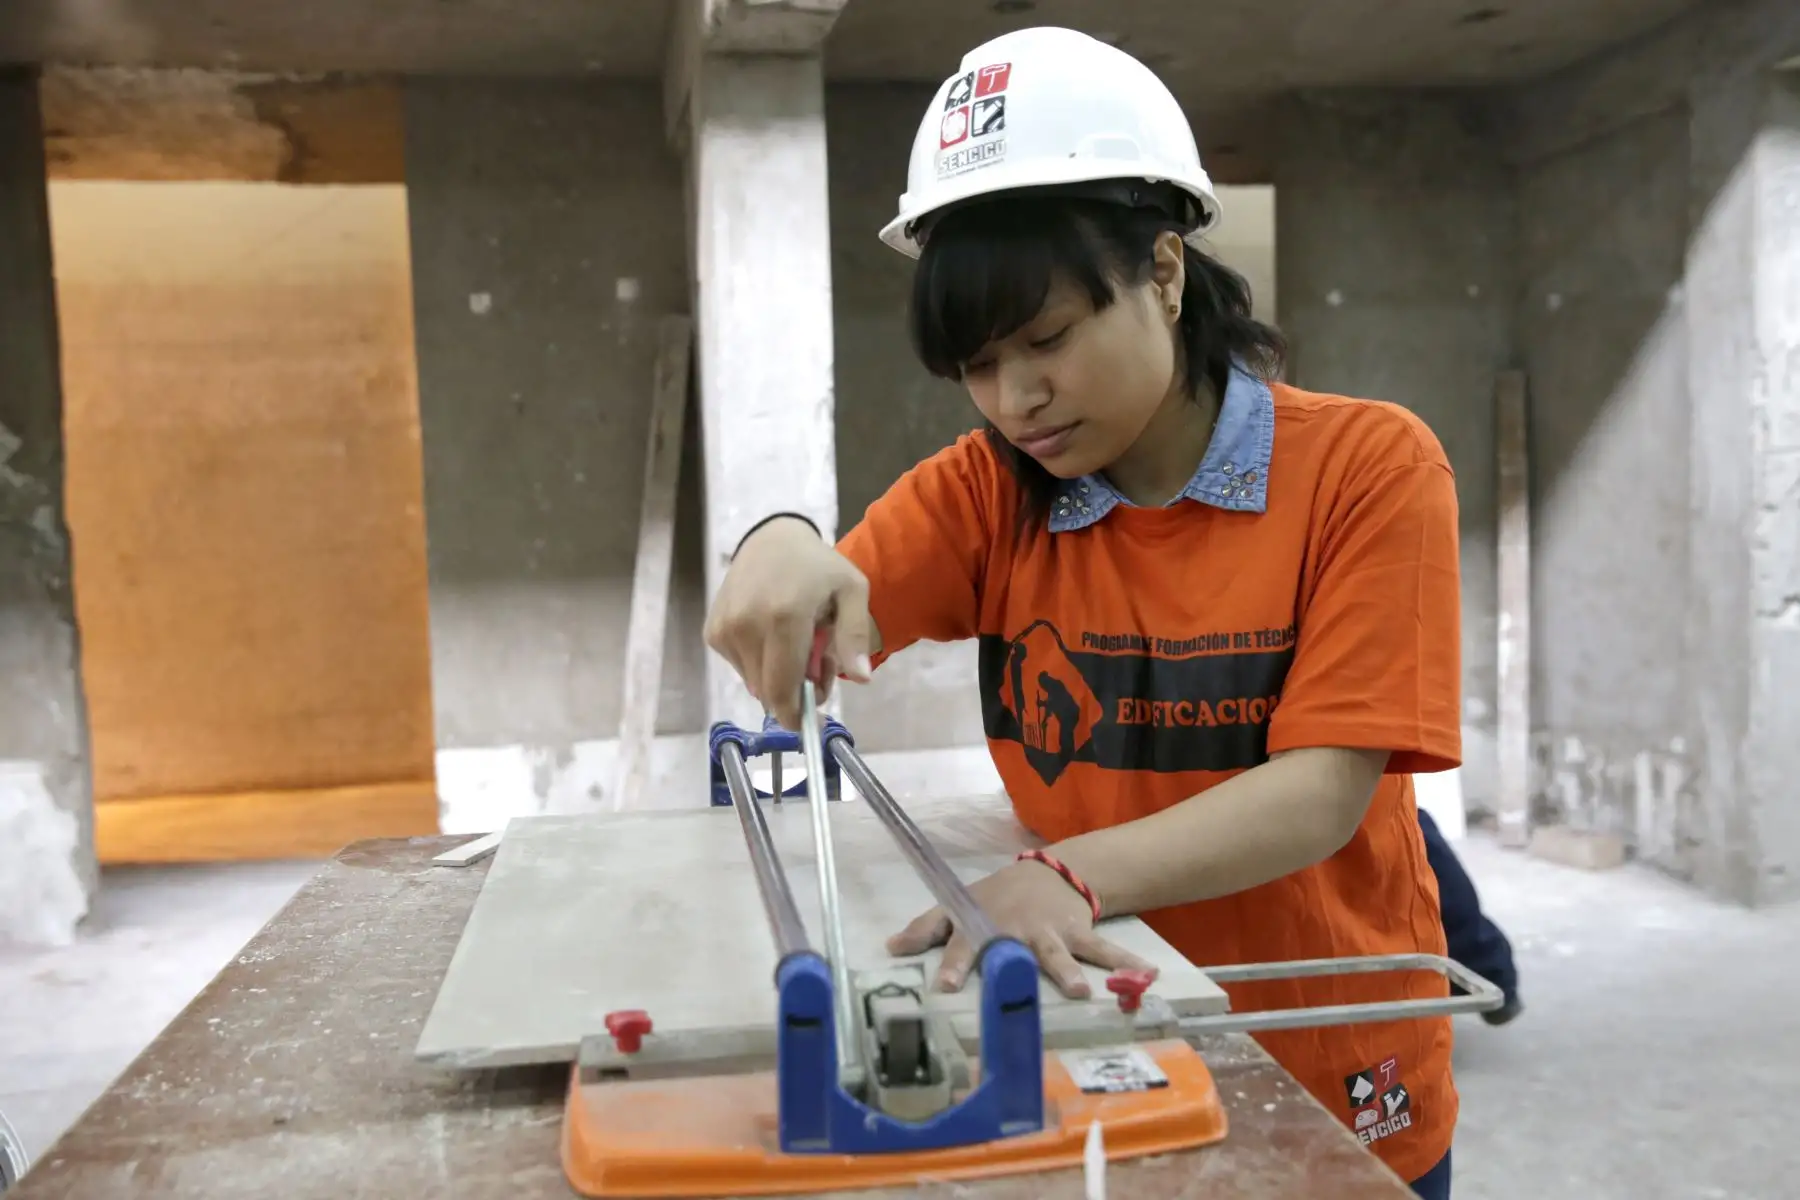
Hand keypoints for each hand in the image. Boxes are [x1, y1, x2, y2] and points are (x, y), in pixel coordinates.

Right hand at [703, 516, 875, 730]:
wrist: (771, 539)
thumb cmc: (818, 567)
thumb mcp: (851, 591)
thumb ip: (854, 636)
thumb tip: (861, 678)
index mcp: (784, 618)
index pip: (782, 690)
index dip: (797, 715)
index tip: (813, 720)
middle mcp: (747, 626)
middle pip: (768, 692)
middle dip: (794, 695)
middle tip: (817, 669)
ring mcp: (725, 629)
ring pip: (754, 684)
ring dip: (777, 679)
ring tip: (795, 646)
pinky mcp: (713, 631)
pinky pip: (739, 668)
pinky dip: (758, 664)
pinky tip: (771, 637)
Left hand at [886, 859, 1157, 998]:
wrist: (1050, 872)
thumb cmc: (997, 897)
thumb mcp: (961, 905)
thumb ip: (927, 928)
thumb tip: (890, 947)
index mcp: (984, 925)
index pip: (963, 943)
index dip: (954, 963)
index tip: (946, 985)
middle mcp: (1015, 930)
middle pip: (1012, 951)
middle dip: (1012, 968)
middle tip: (1012, 981)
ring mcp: (1050, 933)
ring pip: (1057, 953)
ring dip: (1068, 971)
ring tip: (1078, 991)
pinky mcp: (1079, 934)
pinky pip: (1103, 952)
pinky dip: (1126, 964)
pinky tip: (1145, 977)